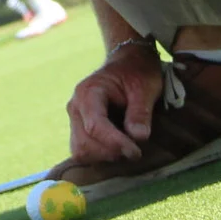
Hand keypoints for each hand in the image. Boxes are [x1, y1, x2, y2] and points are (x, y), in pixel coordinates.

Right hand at [67, 42, 161, 164]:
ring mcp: (75, 118)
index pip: (95, 125)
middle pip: (84, 143)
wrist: (128, 63)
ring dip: (104, 156)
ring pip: (80, 150)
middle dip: (110, 152)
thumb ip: (140, 112)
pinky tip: (117, 149)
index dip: (114, 143)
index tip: (136, 152)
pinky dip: (99, 156)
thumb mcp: (145, 87)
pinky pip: (82, 150)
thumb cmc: (138, 72)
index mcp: (89, 92)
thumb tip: (138, 137)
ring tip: (126, 149)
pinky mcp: (79, 128)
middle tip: (135, 152)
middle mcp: (76, 106)